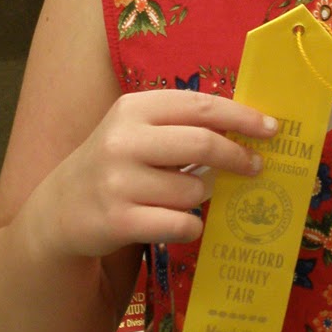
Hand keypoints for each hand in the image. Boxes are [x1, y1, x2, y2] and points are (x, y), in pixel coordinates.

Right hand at [31, 88, 276, 259]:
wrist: (60, 210)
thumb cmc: (115, 164)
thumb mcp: (138, 131)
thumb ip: (182, 124)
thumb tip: (248, 126)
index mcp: (133, 109)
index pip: (200, 106)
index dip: (241, 116)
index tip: (272, 128)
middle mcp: (123, 140)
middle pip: (203, 144)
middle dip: (237, 156)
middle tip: (256, 166)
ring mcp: (118, 182)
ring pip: (194, 191)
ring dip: (200, 197)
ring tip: (181, 197)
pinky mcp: (118, 220)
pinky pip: (181, 224)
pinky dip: (189, 226)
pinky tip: (175, 222)